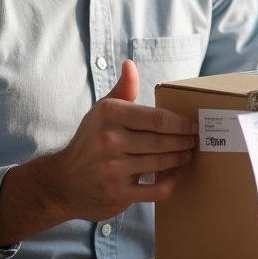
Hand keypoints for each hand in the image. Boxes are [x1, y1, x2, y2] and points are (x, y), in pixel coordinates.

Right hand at [47, 60, 196, 221]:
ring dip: (180, 158)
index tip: (193, 124)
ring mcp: (114, 169)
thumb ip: (122, 89)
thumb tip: (130, 64)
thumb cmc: (89, 141)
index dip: (180, 122)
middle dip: (184, 140)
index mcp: (110, 115)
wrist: (63, 181)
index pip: (157, 118)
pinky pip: (156, 190)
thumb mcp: (101, 111)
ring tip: (187, 154)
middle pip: (162, 141)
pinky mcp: (118, 194)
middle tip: (194, 139)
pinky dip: (170, 183)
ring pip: (161, 163)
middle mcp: (110, 140)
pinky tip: (174, 175)